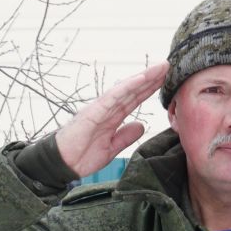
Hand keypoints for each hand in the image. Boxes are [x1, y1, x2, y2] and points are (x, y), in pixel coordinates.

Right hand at [53, 62, 167, 177]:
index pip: (134, 99)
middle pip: (132, 90)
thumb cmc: (81, 155)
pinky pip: (112, 97)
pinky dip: (127, 87)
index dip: (149, 89)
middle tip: (168, 65)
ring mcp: (100, 108)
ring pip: (125, 89)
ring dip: (143, 78)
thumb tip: (141, 125)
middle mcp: (107, 108)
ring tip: (159, 68)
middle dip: (151, 78)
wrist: (62, 164)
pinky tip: (140, 79)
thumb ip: (126, 136)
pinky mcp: (93, 112)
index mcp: (111, 116)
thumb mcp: (111, 147)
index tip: (165, 80)